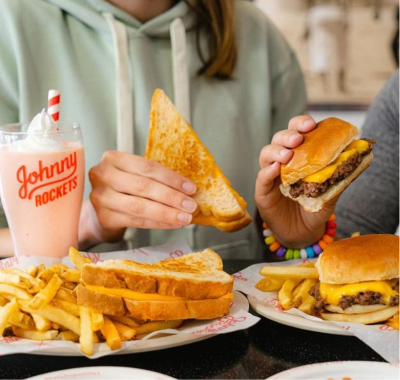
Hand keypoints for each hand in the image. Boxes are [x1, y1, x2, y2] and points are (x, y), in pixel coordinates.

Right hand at [84, 151, 196, 246]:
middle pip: (144, 186)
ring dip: (167, 213)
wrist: (99, 211)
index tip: (191, 188)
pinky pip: (136, 221)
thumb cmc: (123, 189)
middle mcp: (103, 175)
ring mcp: (101, 197)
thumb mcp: (134, 175)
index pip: (147, 166)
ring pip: (140, 206)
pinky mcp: (104, 217)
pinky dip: (158, 223)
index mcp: (113, 158)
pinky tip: (173, 224)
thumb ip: (154, 178)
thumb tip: (188, 190)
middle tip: (191, 205)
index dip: (171, 178)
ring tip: (185, 217)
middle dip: (172, 197)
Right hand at [255, 116, 336, 247]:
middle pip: (278, 140)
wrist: (304, 233)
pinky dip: (266, 171)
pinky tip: (275, 169)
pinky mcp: (262, 192)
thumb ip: (337, 176)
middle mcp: (282, 162)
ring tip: (287, 155)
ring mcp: (270, 176)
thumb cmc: (314, 210)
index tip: (311, 124)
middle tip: (298, 139)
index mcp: (298, 157)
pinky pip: (261, 178)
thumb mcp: (330, 192)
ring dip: (276, 151)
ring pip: (266, 155)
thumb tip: (356, 157)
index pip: (295, 133)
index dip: (300, 124)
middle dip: (287, 136)